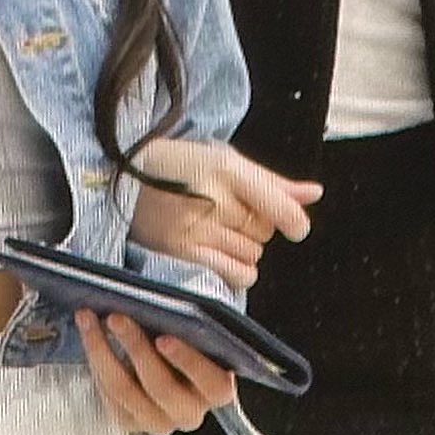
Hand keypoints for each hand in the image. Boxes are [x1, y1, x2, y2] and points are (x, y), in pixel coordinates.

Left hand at [75, 310, 238, 434]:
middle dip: (136, 348)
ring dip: (103, 352)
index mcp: (217, 389)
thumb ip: (207, 305)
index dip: (188, 361)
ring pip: (126, 391)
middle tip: (117, 317)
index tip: (164, 338)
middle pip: (162, 387)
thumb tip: (210, 275)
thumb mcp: (203, 319)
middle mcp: (190, 411)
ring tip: (90, 319)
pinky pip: (108, 396)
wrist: (163, 354)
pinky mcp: (130, 421)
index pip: (212, 383)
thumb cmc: (186, 333)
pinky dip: (95, 364)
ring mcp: (158, 420)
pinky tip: (89, 337)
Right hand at [128, 136, 321, 291]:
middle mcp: (212, 199)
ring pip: (252, 253)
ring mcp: (195, 227)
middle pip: (264, 231)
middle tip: (230, 213)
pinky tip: (223, 253)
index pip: (278, 205)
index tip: (297, 228)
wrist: (121, 177)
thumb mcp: (225, 160)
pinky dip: (238, 268)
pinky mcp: (182, 251)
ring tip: (217, 229)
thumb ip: (272, 182)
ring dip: (244, 247)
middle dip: (256, 226)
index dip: (294, 221)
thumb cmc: (179, 165)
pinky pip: (235, 273)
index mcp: (226, 169)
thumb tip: (314, 194)